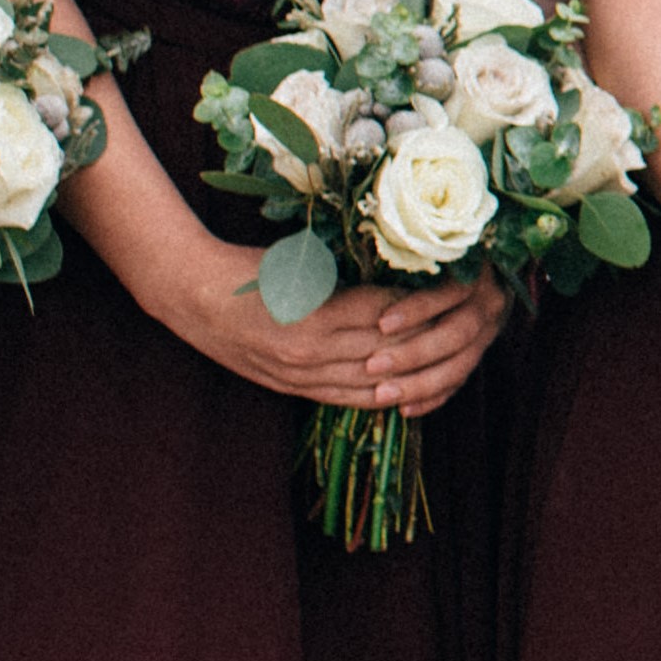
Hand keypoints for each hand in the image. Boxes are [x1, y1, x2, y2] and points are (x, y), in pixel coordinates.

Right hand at [156, 236, 500, 416]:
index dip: (426, 300)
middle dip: (433, 336)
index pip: (388, 312)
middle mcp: (311, 352)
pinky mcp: (294, 388)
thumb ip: (349, 272)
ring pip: (376, 380)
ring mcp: (301, 376)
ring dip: (417, 370)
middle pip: (389, 349)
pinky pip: (349, 400)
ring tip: (453, 353)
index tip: (457, 285)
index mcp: (314, 314)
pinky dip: (385, 396)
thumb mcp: (301, 260)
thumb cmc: (248, 268)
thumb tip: (406, 266)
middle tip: (469, 319)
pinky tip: (413, 390)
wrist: (191, 296)